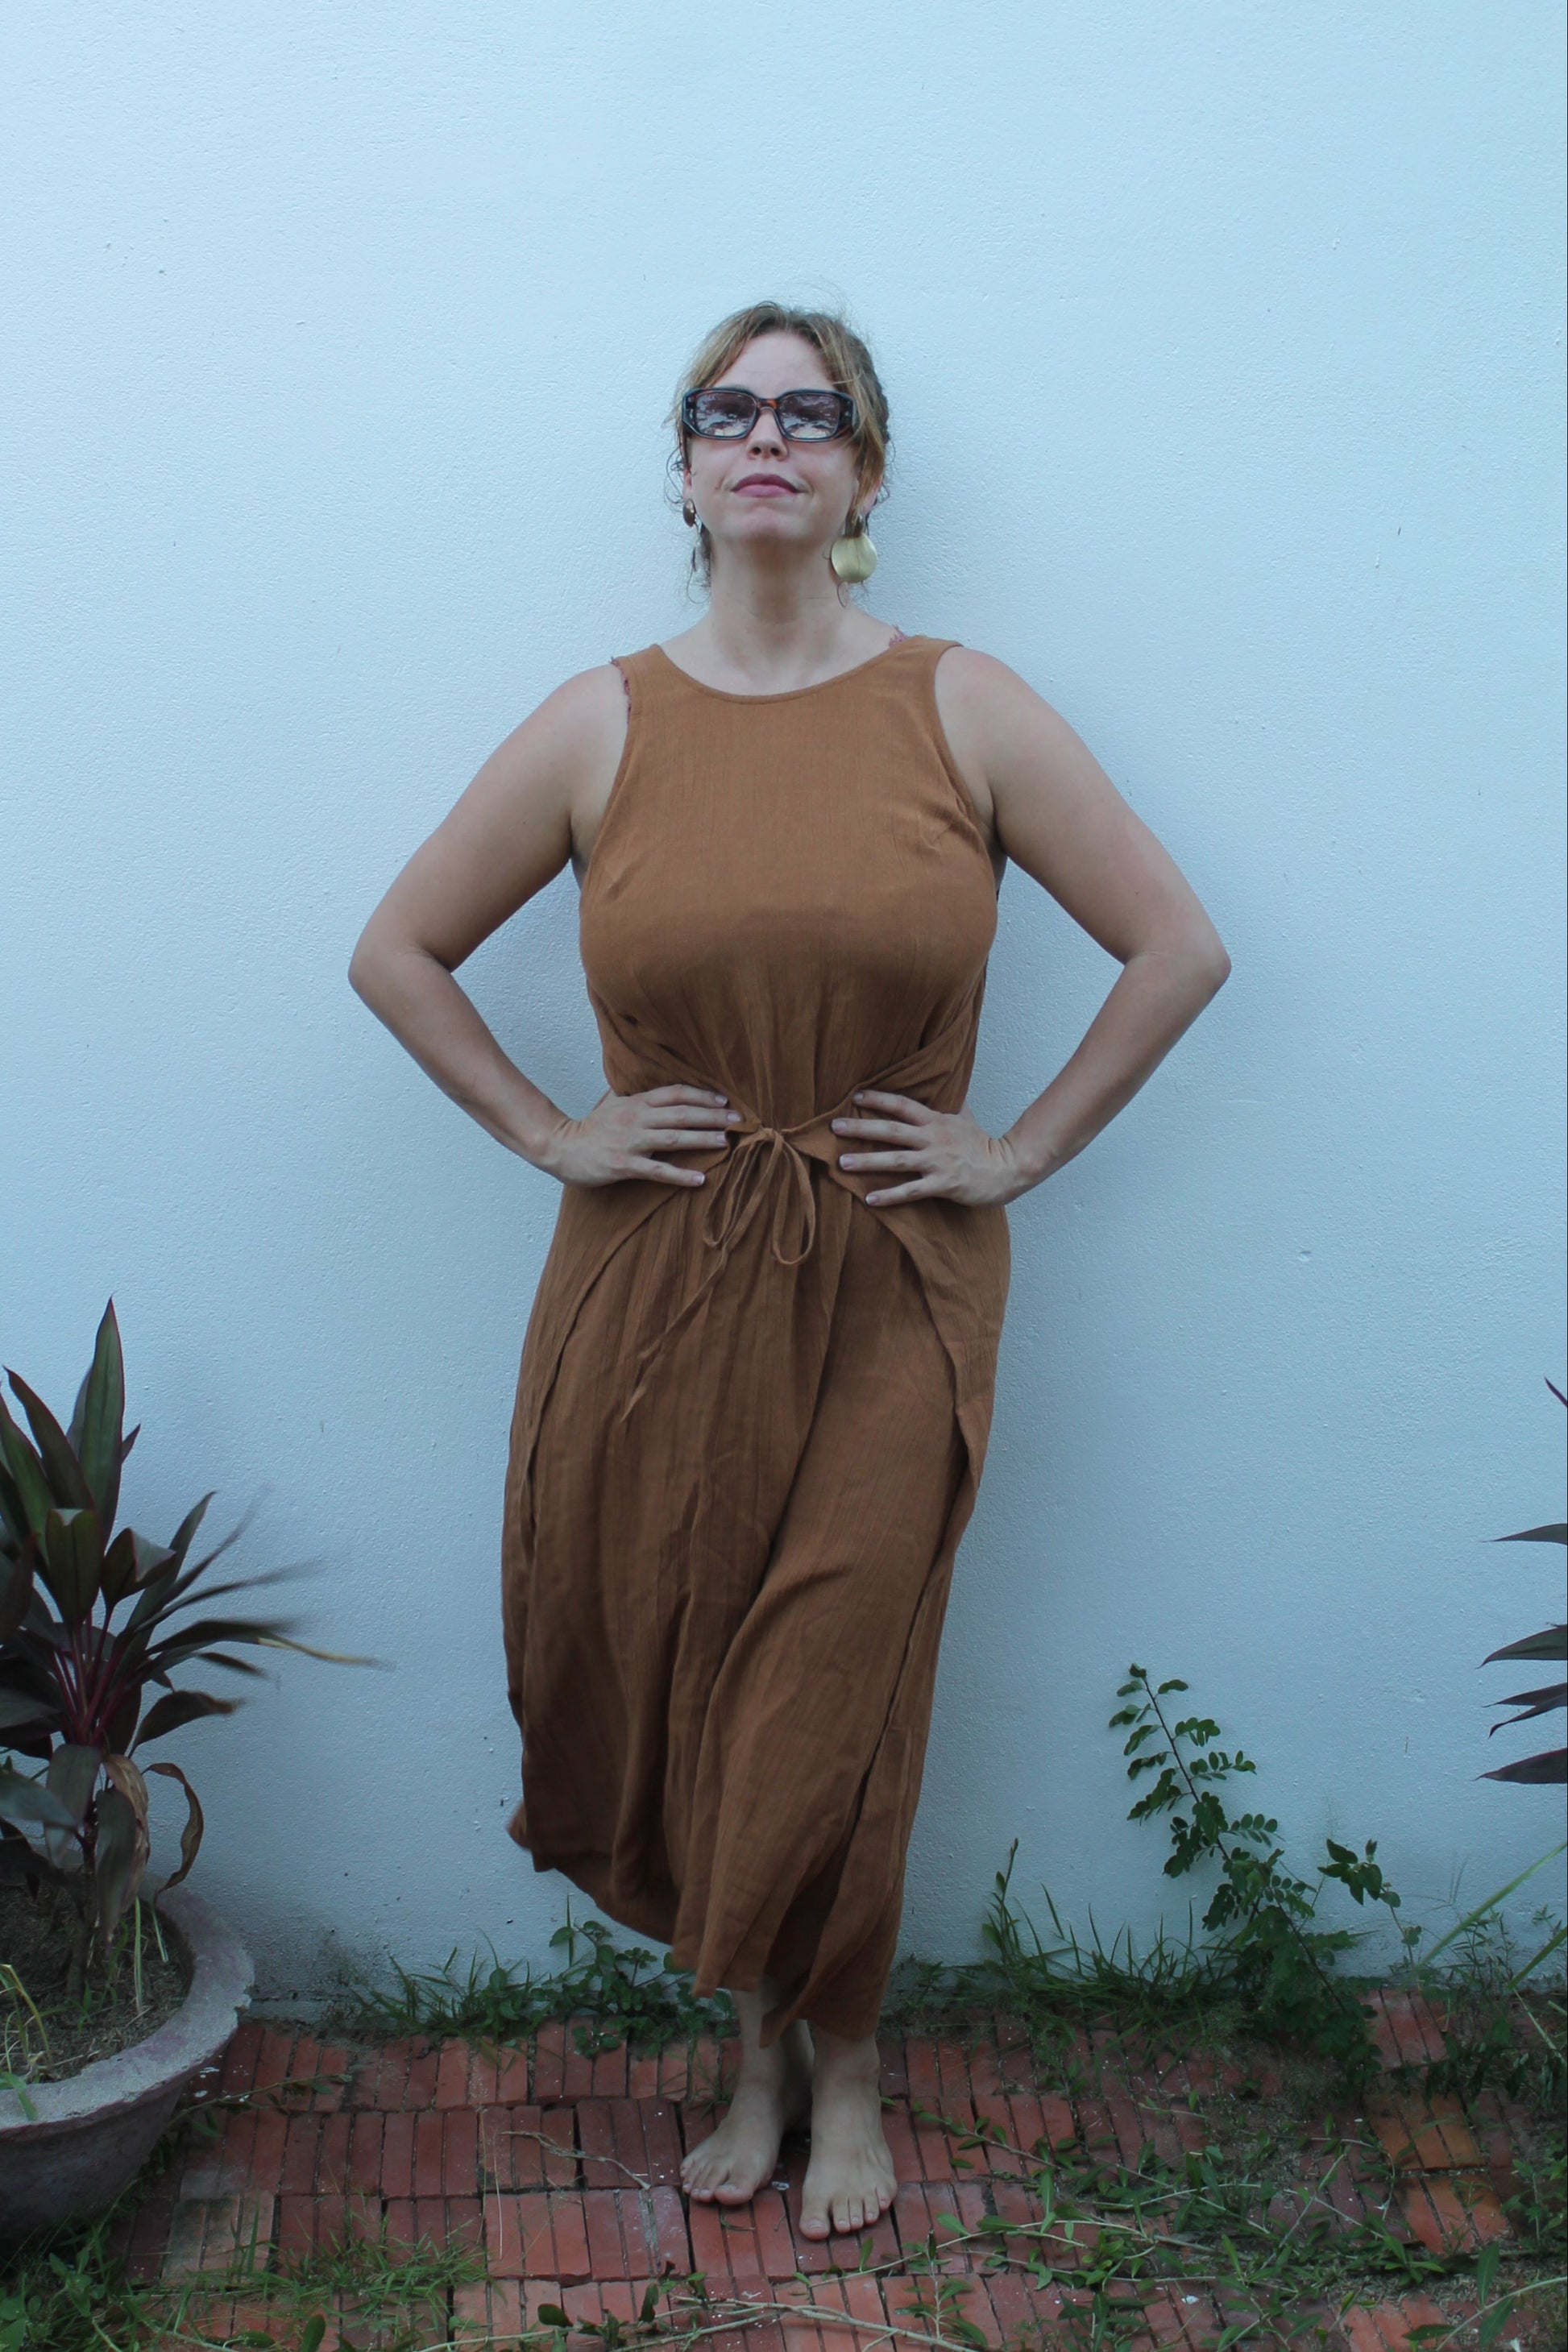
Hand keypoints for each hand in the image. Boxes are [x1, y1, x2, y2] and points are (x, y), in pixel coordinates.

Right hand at [539, 1085, 738, 1188]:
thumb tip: (651, 1081)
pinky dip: (680, 1175)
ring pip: (673, 1138)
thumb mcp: (612, 1102)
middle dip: (711, 1116)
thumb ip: (634, 1092)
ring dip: (702, 1139)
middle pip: (680, 1113)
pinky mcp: (624, 1165)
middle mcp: (636, 1118)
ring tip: (726, 1142)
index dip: (701, 1096)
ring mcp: (630, 1142)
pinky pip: (657, 1171)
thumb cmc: (591, 1128)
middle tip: (738, 1119)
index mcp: (636, 1102)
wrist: (561, 1148)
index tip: (724, 1100)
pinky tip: (700, 1179)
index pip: (675, 1093)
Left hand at [831, 1090, 1025, 1207]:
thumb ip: (952, 1103)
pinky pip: (911, 1191)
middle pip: (891, 1130)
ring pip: (896, 1160)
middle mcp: (933, 1139)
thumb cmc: (983, 1145)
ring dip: (867, 1162)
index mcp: (937, 1121)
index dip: (879, 1099)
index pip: (902, 1106)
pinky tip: (870, 1199)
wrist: (1008, 1169)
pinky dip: (890, 1196)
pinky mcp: (943, 1185)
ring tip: (842, 1163)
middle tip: (834, 1126)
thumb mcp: (966, 1118)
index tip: (855, 1096)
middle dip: (861, 1128)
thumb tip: (948, 1085)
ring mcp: (937, 1162)